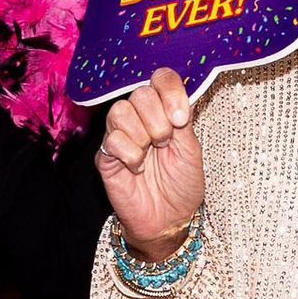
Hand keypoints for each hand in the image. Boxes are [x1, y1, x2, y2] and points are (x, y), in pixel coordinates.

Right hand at [95, 68, 204, 257]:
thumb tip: (175, 95)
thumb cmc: (182, 185)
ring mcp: (121, 136)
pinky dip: (130, 153)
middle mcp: (141, 119)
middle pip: (140, 94)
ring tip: (151, 154)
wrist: (170, 219)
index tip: (181, 118)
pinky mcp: (106, 156)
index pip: (160, 79)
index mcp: (164, 111)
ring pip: (120, 111)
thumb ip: (182, 120)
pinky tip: (138, 168)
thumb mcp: (191, 150)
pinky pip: (111, 140)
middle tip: (166, 142)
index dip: (170, 91)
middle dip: (158, 119)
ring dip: (142, 135)